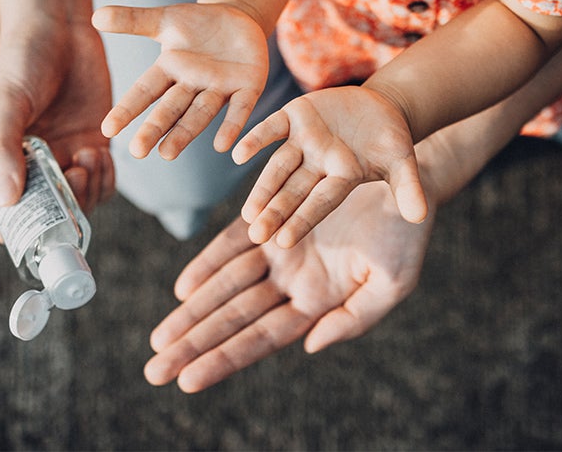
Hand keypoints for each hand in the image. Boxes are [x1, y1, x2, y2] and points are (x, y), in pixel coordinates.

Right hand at [0, 18, 113, 241]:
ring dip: (91, 190)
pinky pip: (103, 182)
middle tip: (77, 175)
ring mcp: (64, 160)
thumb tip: (6, 201)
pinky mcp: (92, 147)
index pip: (4, 218)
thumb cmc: (22, 63)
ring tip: (88, 155)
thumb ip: (3, 150)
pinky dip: (107, 177)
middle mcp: (31, 169)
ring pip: (81, 203)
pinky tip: (101, 151)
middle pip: (50, 217)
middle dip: (67, 208)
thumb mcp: (6, 104)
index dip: (21, 233)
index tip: (44, 225)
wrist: (61, 31)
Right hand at [94, 3, 268, 158]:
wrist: (240, 20)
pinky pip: (239, 109)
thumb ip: (133, 20)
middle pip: (170, 109)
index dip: (127, 108)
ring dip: (185, 134)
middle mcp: (192, 85)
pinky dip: (231, 126)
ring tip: (168, 153)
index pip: (145, 91)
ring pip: (200, 114)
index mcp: (170, 70)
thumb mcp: (166, 20)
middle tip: (138, 152)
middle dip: (155, 129)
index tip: (108, 129)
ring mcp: (220, 89)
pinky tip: (223, 146)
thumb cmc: (198, 24)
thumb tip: (95, 16)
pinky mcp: (248, 88)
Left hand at [144, 179, 433, 392]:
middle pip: (234, 318)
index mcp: (317, 302)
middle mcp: (291, 281)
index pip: (262, 337)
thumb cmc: (405, 235)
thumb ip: (353, 319)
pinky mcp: (272, 216)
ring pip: (226, 285)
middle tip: (155, 368)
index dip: (225, 357)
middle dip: (195, 343)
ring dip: (193, 309)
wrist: (404, 182)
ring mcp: (279, 248)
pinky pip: (233, 242)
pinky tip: (184, 287)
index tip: (187, 380)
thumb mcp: (392, 283)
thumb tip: (309, 346)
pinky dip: (208, 262)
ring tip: (160, 338)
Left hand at [231, 86, 426, 247]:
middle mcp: (317, 165)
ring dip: (262, 187)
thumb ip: (408, 188)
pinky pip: (271, 129)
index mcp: (341, 179)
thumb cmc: (392, 142)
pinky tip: (236, 154)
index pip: (320, 203)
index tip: (283, 241)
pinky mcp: (295, 116)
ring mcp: (304, 141)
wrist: (381, 107)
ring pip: (277, 167)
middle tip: (255, 234)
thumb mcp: (403, 164)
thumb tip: (419, 216)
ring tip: (246, 212)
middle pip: (293, 191)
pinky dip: (255, 139)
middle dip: (275, 212)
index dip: (303, 220)